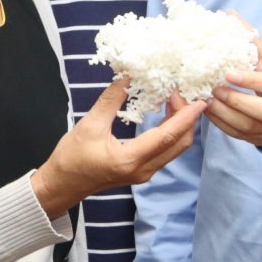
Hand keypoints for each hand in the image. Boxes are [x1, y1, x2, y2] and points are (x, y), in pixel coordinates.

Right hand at [31, 78, 204, 218]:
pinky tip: (165, 115)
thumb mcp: (89, 124)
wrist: (61, 185)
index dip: (186, 117)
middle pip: (178, 144)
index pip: (167, 136)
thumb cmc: (71, 157)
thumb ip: (111, 100)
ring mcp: (143, 174)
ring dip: (180, 125)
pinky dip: (171, 133)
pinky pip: (165, 152)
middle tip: (179, 93)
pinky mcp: (140, 172)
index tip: (199, 100)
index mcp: (130, 159)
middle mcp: (142, 170)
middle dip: (186, 118)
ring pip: (174, 149)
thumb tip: (128, 76)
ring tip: (174, 100)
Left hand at [204, 25, 261, 147]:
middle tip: (214, 89)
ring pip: (247, 126)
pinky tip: (206, 110)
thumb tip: (230, 14)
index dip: (250, 80)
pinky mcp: (256, 138)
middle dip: (236, 101)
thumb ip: (250, 40)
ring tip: (206, 100)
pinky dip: (219, 123)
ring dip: (224, 114)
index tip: (228, 73)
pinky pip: (237, 134)